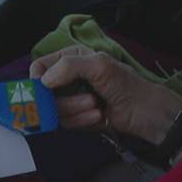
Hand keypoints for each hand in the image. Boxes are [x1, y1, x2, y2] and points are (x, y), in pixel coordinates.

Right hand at [30, 45, 181, 144]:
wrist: (143, 111)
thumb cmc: (125, 83)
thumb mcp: (98, 65)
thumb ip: (68, 66)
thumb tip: (43, 81)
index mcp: (70, 59)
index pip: (40, 66)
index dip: (38, 78)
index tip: (44, 88)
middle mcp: (68, 78)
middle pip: (44, 93)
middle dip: (65, 99)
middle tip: (88, 98)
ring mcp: (71, 99)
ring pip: (54, 110)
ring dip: (77, 110)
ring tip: (96, 106)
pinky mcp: (76, 118)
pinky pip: (66, 123)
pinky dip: (82, 120)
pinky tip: (99, 115)